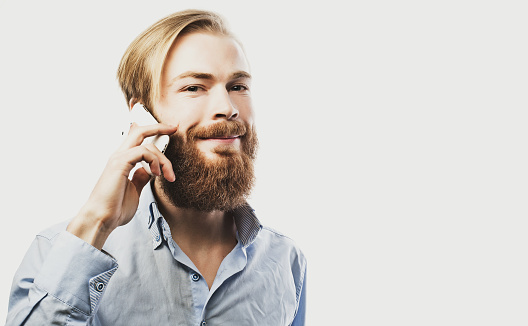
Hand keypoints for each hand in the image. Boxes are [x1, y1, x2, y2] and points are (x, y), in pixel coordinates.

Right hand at [67, 123, 177, 249]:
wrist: (102, 219)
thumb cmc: (115, 208)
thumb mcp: (134, 189)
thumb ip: (141, 177)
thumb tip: (150, 170)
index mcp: (122, 161)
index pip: (136, 138)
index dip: (152, 131)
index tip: (169, 131)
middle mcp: (119, 156)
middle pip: (139, 131)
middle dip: (159, 127)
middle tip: (174, 128)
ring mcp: (118, 158)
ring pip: (146, 143)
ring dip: (163, 159)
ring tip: (168, 175)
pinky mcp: (120, 163)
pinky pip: (143, 151)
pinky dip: (155, 160)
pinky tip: (157, 173)